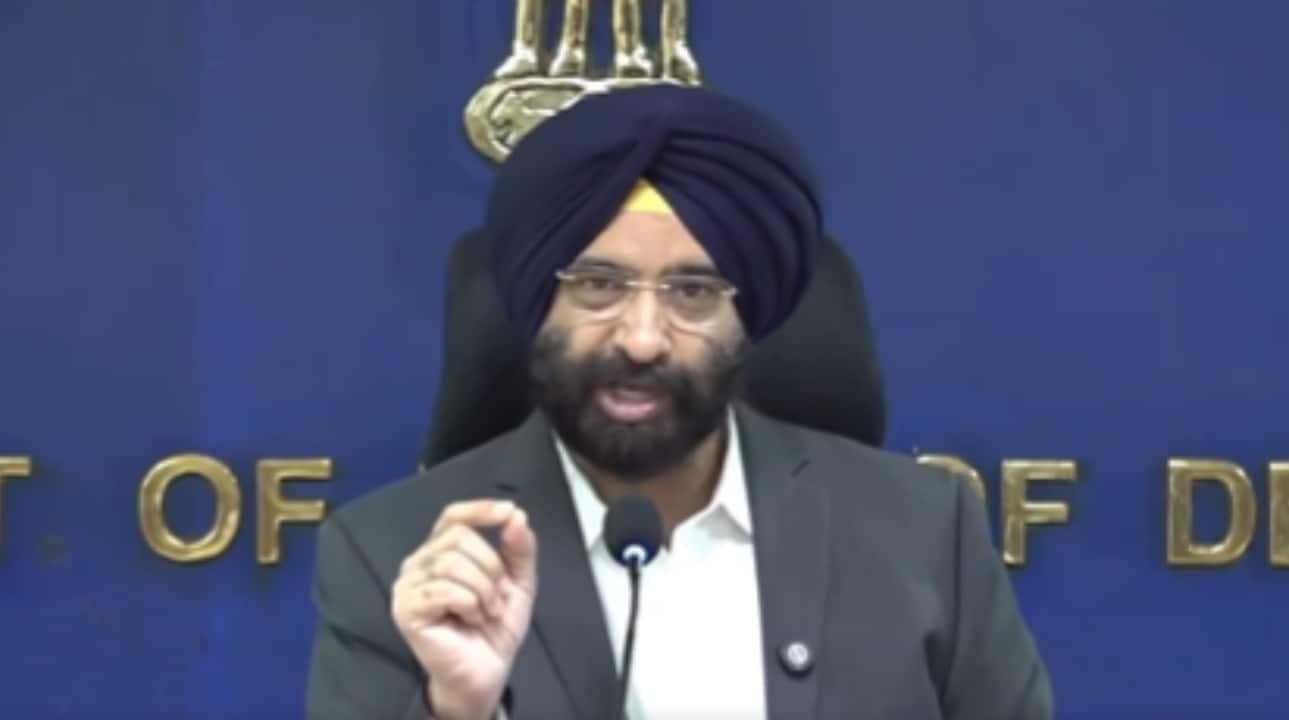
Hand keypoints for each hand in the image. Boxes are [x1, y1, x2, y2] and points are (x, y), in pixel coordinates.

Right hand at [391, 499, 537, 719]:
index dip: (479, 509)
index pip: (453, 516)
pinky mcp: (406, 609)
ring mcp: (408, 585)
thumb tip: (516, 515)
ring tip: (486, 612)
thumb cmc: (494, 626)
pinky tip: (471, 620)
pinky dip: (469, 604)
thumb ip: (519, 548)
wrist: (486, 671)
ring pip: (453, 563)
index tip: (508, 512)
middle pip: (459, 537)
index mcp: (441, 550)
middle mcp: (419, 562)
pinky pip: (444, 589)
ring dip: (483, 590)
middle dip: (490, 566)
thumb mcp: (518, 581)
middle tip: (496, 598)